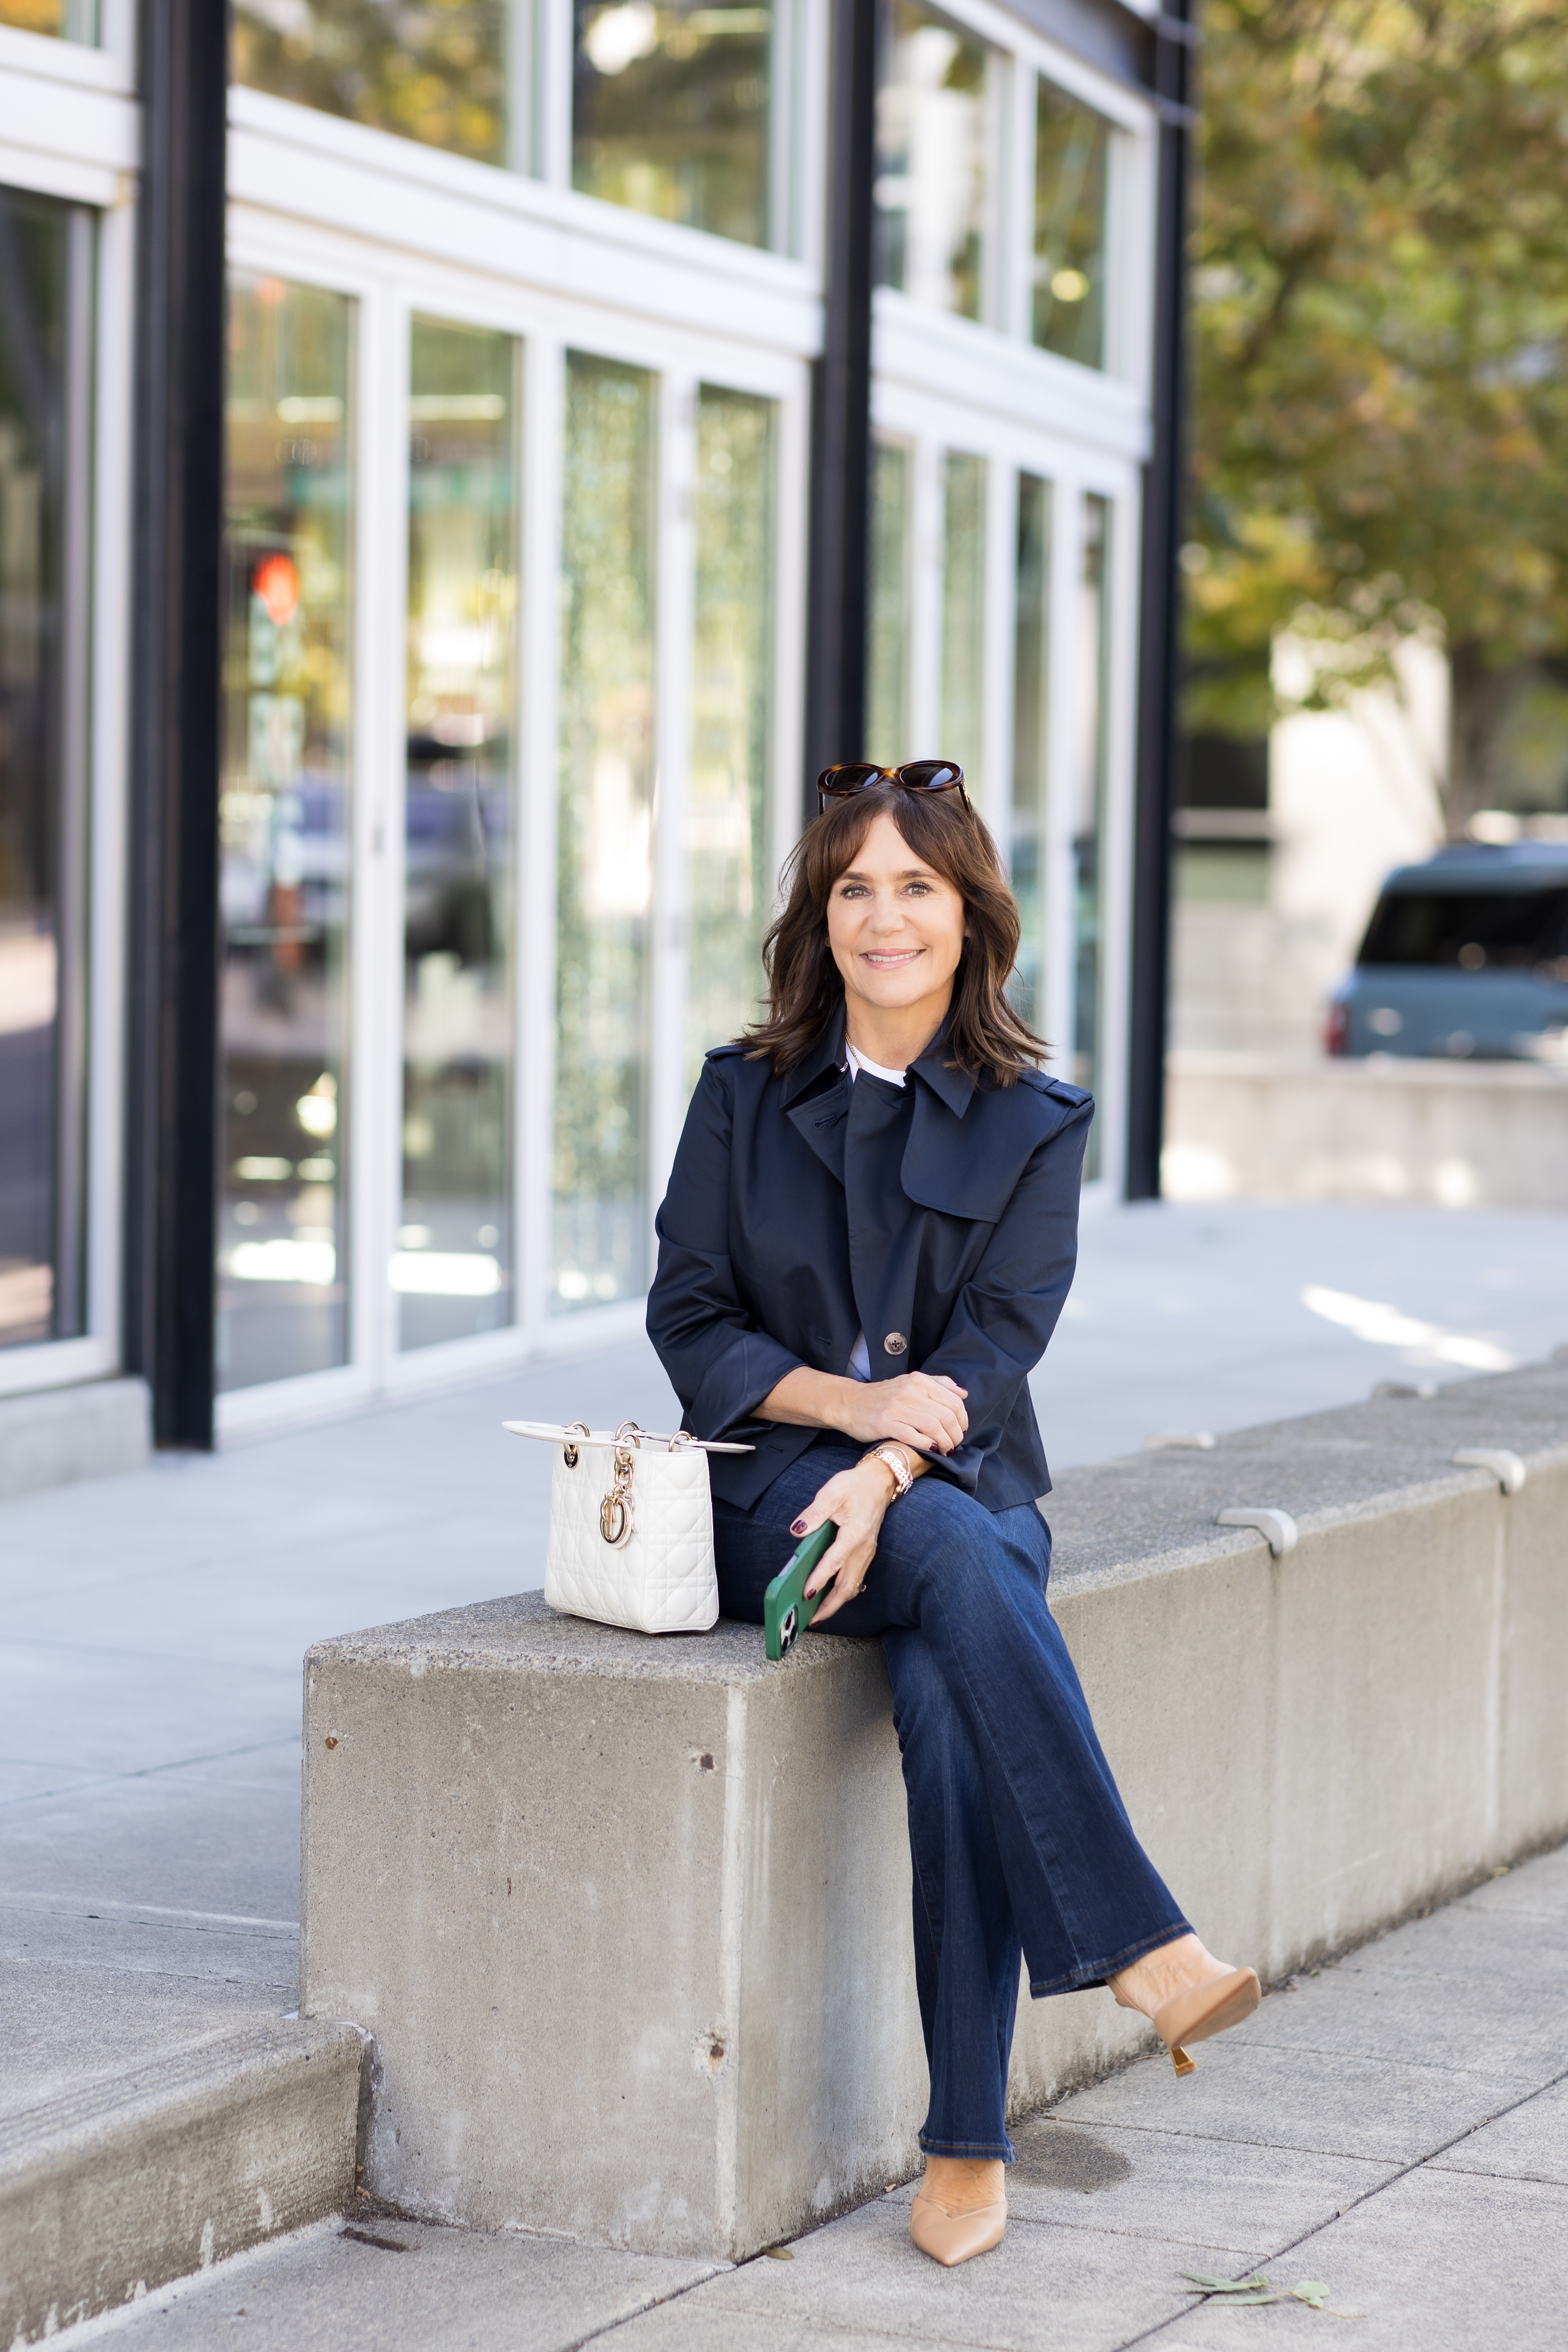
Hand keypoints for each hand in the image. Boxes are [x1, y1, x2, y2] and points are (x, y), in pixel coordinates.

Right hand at [756, 1365, 968, 1454]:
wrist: (849, 1403)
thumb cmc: (884, 1396)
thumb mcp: (910, 1382)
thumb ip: (939, 1384)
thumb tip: (963, 1394)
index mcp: (919, 1381)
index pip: (954, 1402)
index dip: (963, 1420)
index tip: (961, 1431)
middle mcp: (910, 1391)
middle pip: (946, 1416)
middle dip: (956, 1435)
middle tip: (954, 1445)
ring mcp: (897, 1407)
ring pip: (934, 1427)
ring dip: (944, 1443)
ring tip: (944, 1450)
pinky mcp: (886, 1423)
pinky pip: (913, 1436)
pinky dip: (926, 1444)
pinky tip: (929, 1449)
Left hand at [787, 1458, 897, 1624]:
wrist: (879, 1482)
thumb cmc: (855, 1486)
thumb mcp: (832, 1492)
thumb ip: (814, 1513)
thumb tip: (797, 1530)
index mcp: (854, 1533)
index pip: (834, 1561)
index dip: (820, 1578)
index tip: (806, 1593)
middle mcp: (863, 1549)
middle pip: (847, 1586)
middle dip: (829, 1605)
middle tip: (810, 1619)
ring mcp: (866, 1554)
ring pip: (852, 1586)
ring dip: (836, 1603)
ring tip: (817, 1615)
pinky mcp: (865, 1554)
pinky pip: (855, 1579)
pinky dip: (842, 1592)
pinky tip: (828, 1597)